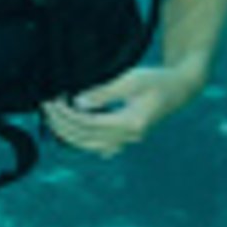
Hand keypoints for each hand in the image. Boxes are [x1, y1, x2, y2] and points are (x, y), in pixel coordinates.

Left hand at [44, 62, 198, 156]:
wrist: (180, 89)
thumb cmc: (157, 80)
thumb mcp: (131, 80)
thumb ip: (104, 92)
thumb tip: (78, 103)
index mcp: (130, 123)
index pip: (88, 124)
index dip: (66, 115)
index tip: (51, 102)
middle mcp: (129, 137)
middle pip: (86, 138)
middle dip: (62, 124)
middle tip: (45, 108)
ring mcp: (129, 140)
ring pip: (91, 145)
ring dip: (69, 134)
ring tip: (53, 119)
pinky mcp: (127, 138)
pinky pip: (100, 146)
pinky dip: (83, 140)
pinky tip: (71, 132)